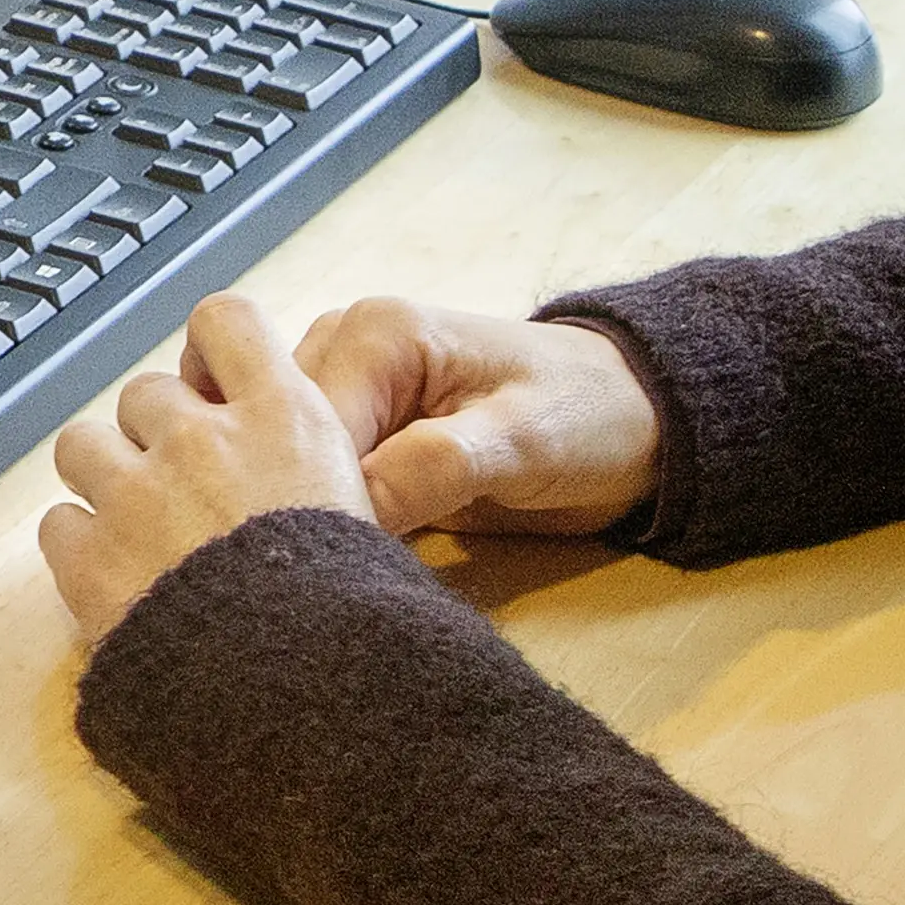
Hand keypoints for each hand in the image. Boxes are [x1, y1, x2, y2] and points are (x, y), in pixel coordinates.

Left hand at [35, 292, 372, 645]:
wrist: (306, 694)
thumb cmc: (355, 621)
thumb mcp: (371, 522)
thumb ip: (317, 477)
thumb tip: (294, 480)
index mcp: (285, 418)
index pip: (224, 321)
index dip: (210, 348)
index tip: (213, 380)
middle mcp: (204, 438)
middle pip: (146, 393)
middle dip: (157, 435)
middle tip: (185, 494)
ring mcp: (139, 493)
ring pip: (82, 444)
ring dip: (104, 479)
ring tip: (136, 531)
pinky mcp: (91, 557)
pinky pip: (59, 524)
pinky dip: (81, 549)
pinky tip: (118, 584)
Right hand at [294, 298, 665, 545]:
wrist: (633, 419)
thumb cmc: (587, 416)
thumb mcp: (520, 443)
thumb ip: (432, 469)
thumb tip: (350, 511)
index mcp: (374, 335)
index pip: (295, 425)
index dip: (303, 495)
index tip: (319, 562)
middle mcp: (342, 351)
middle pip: (271, 439)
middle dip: (288, 503)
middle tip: (319, 569)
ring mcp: (347, 393)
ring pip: (279, 458)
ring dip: (296, 510)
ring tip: (318, 567)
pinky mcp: (359, 434)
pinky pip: (311, 473)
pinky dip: (316, 510)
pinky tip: (326, 554)